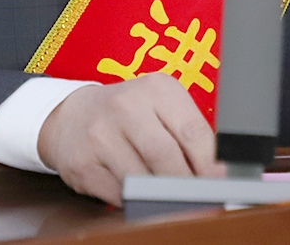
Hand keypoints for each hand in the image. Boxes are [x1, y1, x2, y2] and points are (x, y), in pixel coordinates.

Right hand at [37, 77, 220, 204]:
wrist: (72, 115)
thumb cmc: (128, 115)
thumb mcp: (161, 108)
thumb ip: (188, 135)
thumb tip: (216, 175)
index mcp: (156, 88)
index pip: (192, 131)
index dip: (209, 164)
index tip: (216, 182)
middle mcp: (125, 106)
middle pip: (166, 157)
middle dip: (184, 184)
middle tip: (195, 197)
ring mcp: (100, 135)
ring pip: (141, 179)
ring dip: (158, 195)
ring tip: (165, 195)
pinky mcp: (82, 163)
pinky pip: (118, 194)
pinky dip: (133, 200)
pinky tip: (134, 191)